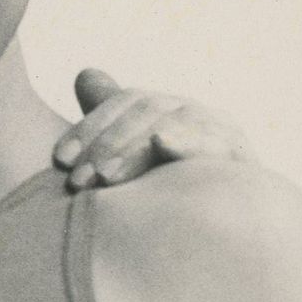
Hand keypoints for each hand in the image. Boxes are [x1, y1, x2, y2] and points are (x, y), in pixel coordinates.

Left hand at [53, 69, 246, 189]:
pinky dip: (185, 140)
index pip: (126, 102)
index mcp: (168, 109)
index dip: (91, 126)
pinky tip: (162, 140)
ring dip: (133, 149)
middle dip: (106, 144)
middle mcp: (194, 112)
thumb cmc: (173, 192)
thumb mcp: (138, 158)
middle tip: (78, 180)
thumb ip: (112, 123)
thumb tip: (86, 75)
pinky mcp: (241, 156)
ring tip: (106, 177)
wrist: (233, 227)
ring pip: (171, 123)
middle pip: (146, 110)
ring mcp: (221, 129)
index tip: (60, 159)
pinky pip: (211, 144)